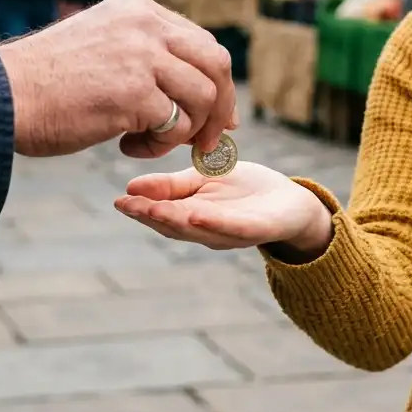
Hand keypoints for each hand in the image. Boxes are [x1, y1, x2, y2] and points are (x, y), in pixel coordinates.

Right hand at [0, 0, 237, 157]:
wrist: (1, 96)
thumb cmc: (45, 82)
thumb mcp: (102, 45)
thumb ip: (145, 55)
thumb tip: (195, 89)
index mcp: (138, 9)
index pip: (201, 42)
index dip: (216, 81)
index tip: (219, 115)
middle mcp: (145, 25)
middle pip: (216, 63)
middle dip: (221, 108)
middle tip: (208, 140)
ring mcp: (142, 56)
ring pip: (202, 97)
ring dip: (185, 131)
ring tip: (148, 142)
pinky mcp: (135, 92)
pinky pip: (175, 126)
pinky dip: (158, 145)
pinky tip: (126, 146)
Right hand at [115, 162, 331, 252]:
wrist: (292, 201)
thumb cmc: (246, 190)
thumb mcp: (204, 179)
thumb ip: (172, 185)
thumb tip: (132, 186)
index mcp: (193, 216)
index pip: (163, 214)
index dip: (141, 209)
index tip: (119, 200)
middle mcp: (208, 230)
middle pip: (176, 225)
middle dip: (151, 215)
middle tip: (127, 205)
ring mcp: (233, 232)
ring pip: (199, 229)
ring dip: (175, 221)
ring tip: (153, 210)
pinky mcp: (258, 229)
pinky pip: (234, 228)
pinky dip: (214, 224)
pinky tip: (196, 214)